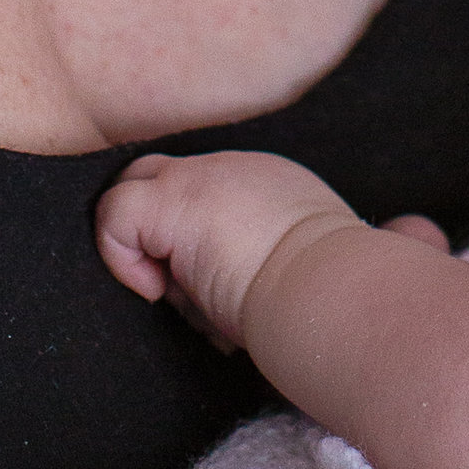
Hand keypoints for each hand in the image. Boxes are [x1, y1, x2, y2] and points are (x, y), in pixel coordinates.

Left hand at [97, 149, 364, 344]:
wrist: (327, 290)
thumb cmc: (328, 294)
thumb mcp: (310, 261)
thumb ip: (288, 249)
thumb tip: (355, 248)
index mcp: (270, 185)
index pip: (208, 199)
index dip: (198, 244)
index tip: (223, 289)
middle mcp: (233, 170)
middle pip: (167, 183)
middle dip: (165, 242)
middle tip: (201, 291)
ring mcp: (199, 178)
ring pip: (140, 203)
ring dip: (158, 261)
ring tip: (200, 299)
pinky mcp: (169, 200)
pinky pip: (113, 216)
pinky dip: (121, 259)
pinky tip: (158, 291)